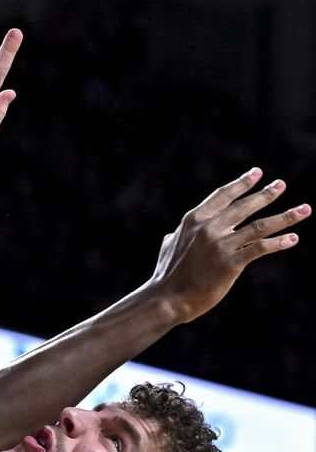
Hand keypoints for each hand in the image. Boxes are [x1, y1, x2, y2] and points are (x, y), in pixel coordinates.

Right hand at [148, 168, 310, 323]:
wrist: (168, 298)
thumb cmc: (168, 274)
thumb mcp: (170, 245)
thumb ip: (178, 235)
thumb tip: (175, 233)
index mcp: (193, 220)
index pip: (222, 196)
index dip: (241, 184)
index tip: (257, 172)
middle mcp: (207, 228)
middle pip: (244, 207)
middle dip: (266, 194)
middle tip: (282, 184)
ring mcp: (219, 245)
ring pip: (259, 226)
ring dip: (285, 217)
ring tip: (304, 209)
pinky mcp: (230, 264)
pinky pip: (259, 248)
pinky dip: (278, 242)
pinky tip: (292, 238)